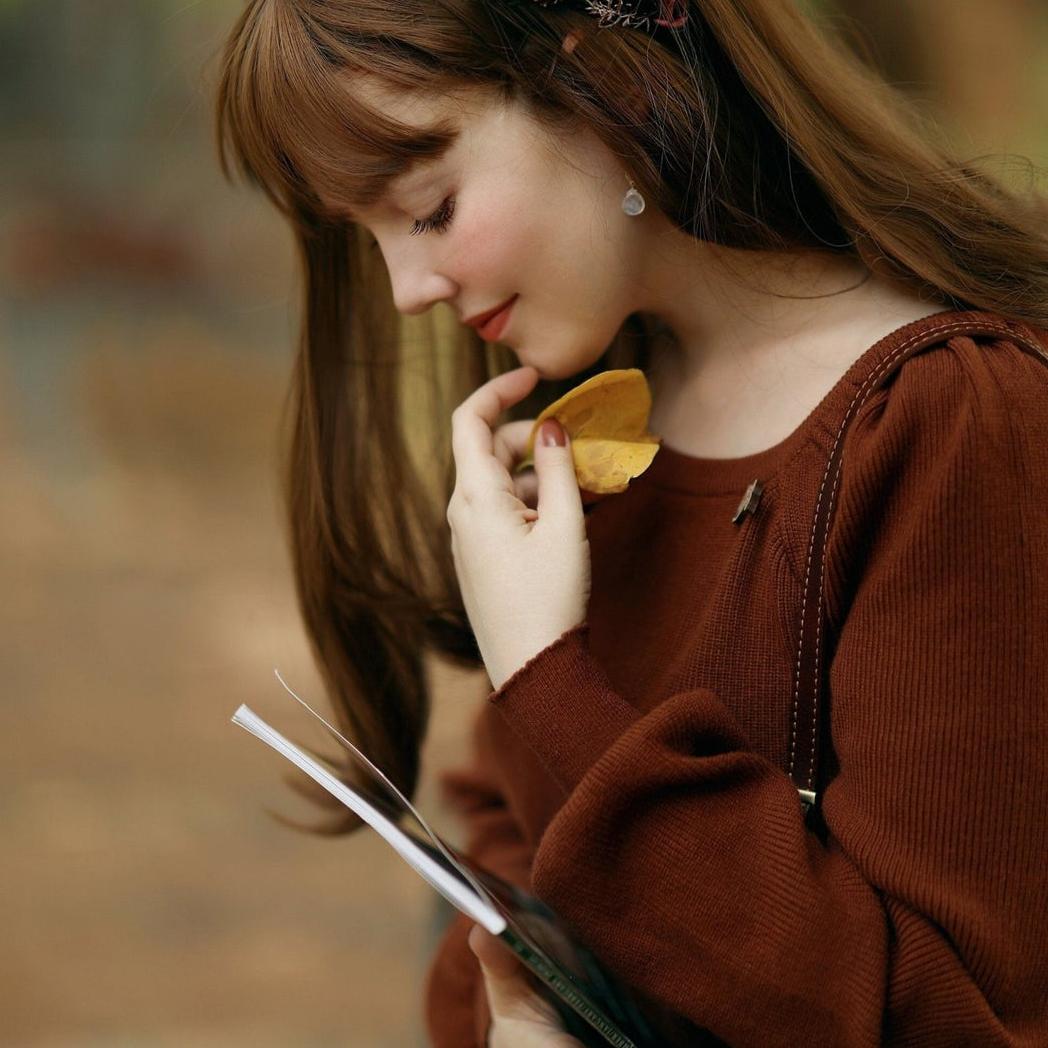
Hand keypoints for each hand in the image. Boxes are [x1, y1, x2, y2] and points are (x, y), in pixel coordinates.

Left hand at [448, 365, 590, 690]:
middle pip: (489, 449)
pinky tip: (569, 516)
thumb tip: (551, 427)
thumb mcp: (565, 526)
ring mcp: (468, 537)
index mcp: (474, 497)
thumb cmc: (550, 599)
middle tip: (581, 449)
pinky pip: (502, 510)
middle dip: (534, 438)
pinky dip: (533, 499)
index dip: (499, 389)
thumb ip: (559, 468)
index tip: (535, 377)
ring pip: (499, 481)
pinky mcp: (480, 558)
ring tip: (586, 488)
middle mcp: (461, 512)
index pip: (469, 419)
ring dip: (539, 473)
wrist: (532, 671)